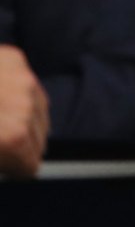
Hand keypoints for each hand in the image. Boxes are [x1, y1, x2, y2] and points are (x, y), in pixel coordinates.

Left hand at [0, 46, 47, 178]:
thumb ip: (3, 156)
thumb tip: (20, 161)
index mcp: (12, 137)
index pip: (31, 165)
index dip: (14, 167)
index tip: (7, 165)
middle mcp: (24, 109)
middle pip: (39, 138)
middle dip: (19, 142)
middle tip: (0, 139)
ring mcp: (23, 80)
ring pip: (38, 108)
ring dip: (22, 115)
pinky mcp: (16, 58)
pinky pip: (27, 82)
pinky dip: (16, 89)